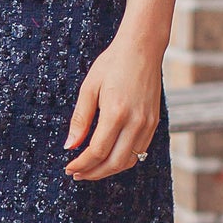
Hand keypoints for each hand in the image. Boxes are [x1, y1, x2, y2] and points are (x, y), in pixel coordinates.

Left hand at [62, 32, 161, 180]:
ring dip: (108, 170)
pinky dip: (123, 160)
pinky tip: (109, 157)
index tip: (69, 167)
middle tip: (77, 174)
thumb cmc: (113, 63)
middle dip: (93, 173)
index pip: (97, 151)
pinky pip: (139, 151)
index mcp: (116, 113)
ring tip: (90, 169)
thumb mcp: (89, 87)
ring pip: (128, 161)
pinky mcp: (154, 123)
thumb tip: (70, 145)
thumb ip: (80, 119)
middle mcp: (136, 122)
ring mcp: (148, 124)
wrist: (143, 48)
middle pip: (114, 163)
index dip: (81, 164)